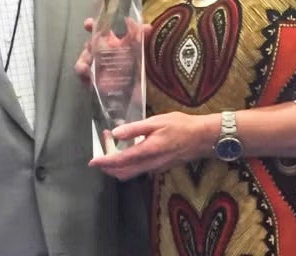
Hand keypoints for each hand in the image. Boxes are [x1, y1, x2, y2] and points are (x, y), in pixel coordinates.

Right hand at [74, 18, 151, 87]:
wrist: (137, 80)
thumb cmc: (133, 57)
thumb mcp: (138, 45)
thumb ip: (141, 35)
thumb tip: (149, 28)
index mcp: (107, 39)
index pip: (96, 29)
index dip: (90, 25)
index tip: (87, 24)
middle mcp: (98, 51)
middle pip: (88, 46)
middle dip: (87, 48)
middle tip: (89, 49)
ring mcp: (95, 66)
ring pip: (83, 63)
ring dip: (82, 65)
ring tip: (85, 69)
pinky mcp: (94, 81)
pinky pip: (86, 79)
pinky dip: (86, 79)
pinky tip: (89, 81)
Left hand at [88, 112, 217, 180]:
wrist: (203, 138)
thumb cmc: (181, 126)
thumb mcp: (157, 121)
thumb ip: (135, 128)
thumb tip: (115, 133)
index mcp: (147, 151)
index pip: (120, 161)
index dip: (104, 162)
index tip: (92, 161)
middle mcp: (150, 164)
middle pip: (123, 173)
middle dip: (108, 168)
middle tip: (99, 156)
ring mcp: (156, 168)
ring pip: (131, 174)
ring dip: (118, 167)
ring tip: (111, 152)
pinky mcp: (161, 167)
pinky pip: (140, 171)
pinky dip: (129, 165)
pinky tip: (129, 153)